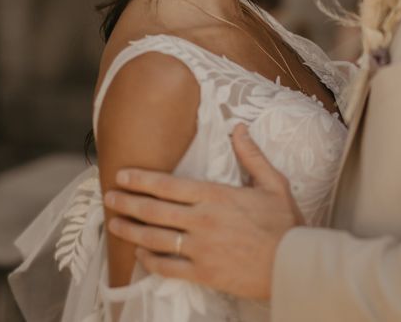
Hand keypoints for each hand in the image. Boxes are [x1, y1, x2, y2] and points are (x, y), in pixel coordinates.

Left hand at [104, 123, 303, 299]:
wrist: (293, 264)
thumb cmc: (285, 223)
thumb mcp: (273, 183)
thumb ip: (251, 155)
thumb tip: (238, 127)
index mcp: (215, 195)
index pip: (168, 185)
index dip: (141, 179)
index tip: (122, 175)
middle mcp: (202, 220)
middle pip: (154, 210)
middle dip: (127, 202)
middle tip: (107, 196)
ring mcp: (200, 249)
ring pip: (155, 238)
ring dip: (130, 230)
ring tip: (113, 223)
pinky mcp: (203, 273)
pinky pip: (167, 267)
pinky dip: (150, 260)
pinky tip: (140, 253)